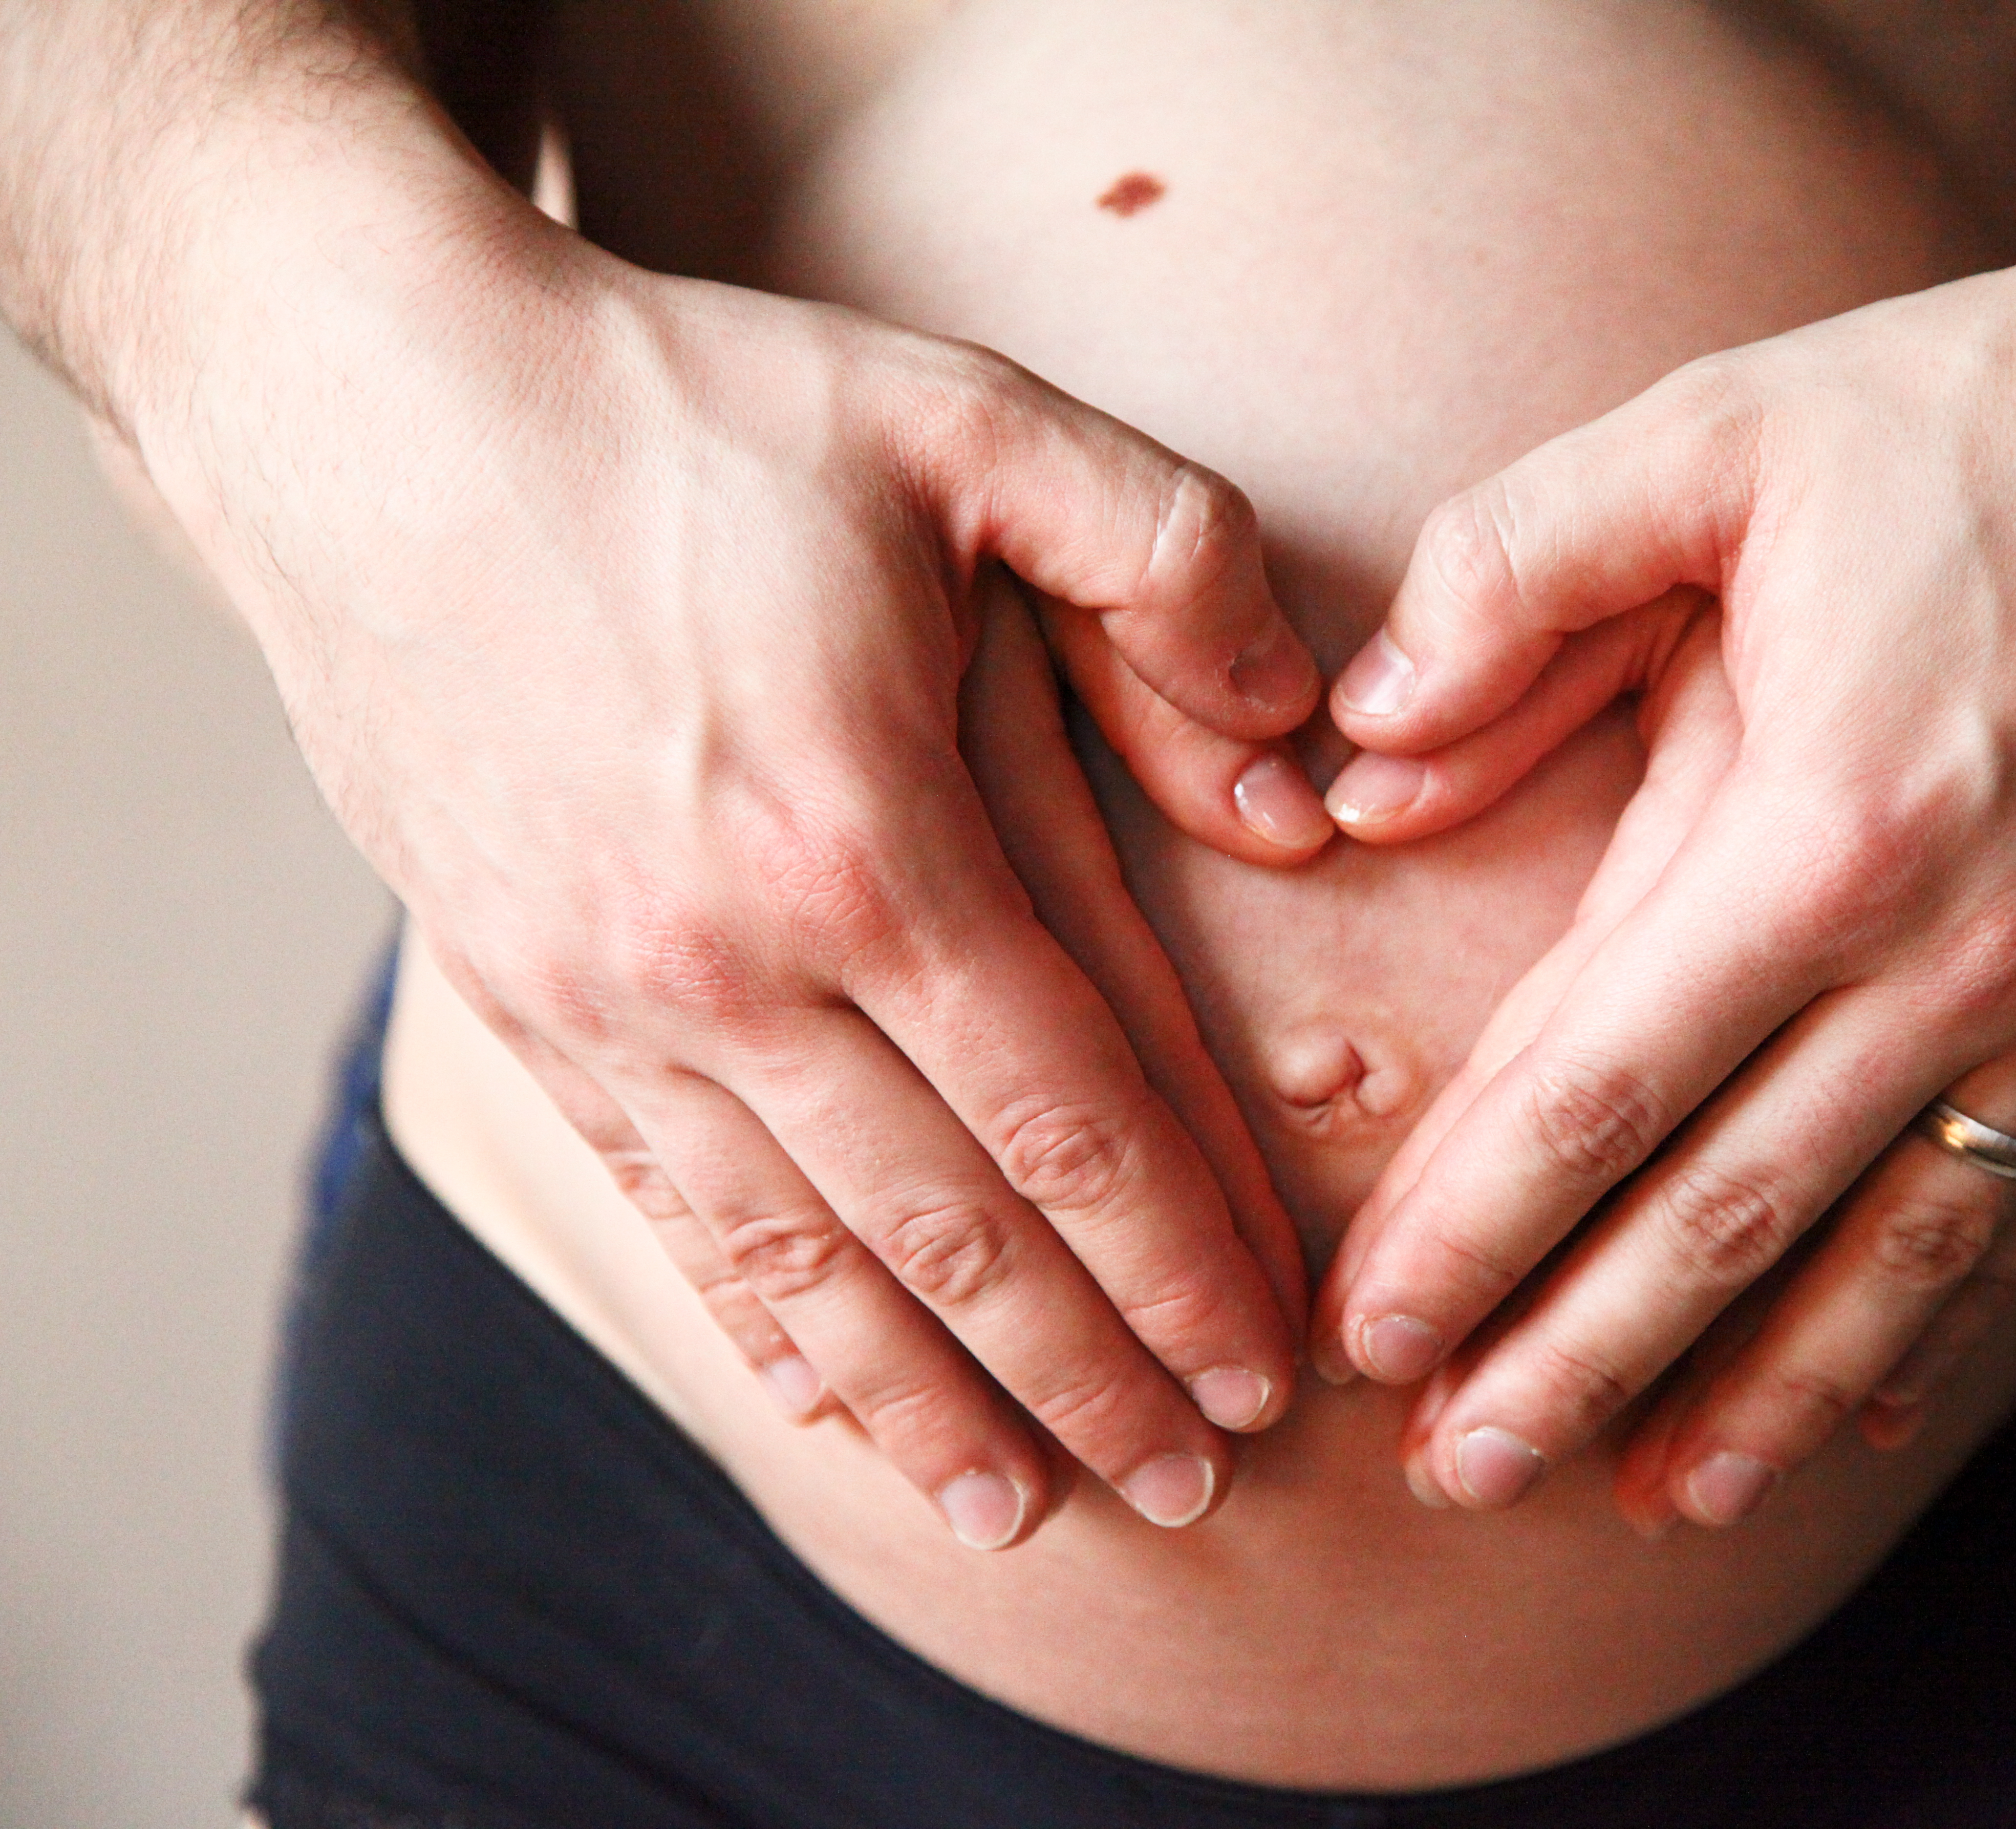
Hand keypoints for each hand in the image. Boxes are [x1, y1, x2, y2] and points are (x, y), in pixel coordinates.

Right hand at [145, 212, 1328, 1548]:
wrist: (379, 411)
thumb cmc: (693, 411)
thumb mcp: (969, 422)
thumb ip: (1172, 567)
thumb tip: (1299, 769)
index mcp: (863, 835)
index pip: (1070, 1111)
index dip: (1180, 1256)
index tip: (1262, 1365)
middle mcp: (729, 959)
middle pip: (954, 1226)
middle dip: (1089, 1371)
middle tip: (1195, 1485)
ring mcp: (605, 997)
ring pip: (807, 1259)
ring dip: (933, 1401)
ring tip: (1033, 1509)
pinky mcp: (515, 999)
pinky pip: (664, 1207)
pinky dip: (762, 1324)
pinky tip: (834, 1409)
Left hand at [1307, 208, 2015, 1530]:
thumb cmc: (1982, 408)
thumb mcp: (1711, 435)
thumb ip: (1506, 579)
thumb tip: (1358, 755)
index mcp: (1822, 828)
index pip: (1597, 1090)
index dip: (1469, 1231)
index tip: (1369, 1334)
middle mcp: (1960, 955)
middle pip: (1724, 1220)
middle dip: (1572, 1361)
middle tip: (1454, 1479)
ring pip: (1885, 1259)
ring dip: (1750, 1393)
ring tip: (1644, 1505)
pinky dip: (1928, 1327)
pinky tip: (1851, 1418)